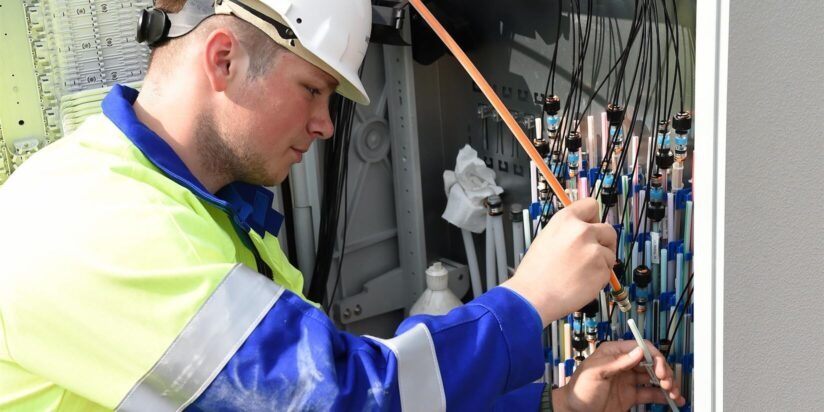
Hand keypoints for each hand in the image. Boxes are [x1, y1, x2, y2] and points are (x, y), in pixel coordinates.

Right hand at [502, 198, 615, 325]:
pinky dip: (599, 278)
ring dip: (601, 263)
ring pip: (610, 253)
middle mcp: (582, 231)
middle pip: (608, 230)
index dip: (593, 218)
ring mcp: (594, 250)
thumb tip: (585, 231)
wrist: (533, 296)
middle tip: (591, 255)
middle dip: (603, 242)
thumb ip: (568, 231)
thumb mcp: (546, 238)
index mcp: (565, 220)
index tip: (592, 227)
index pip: (591, 205)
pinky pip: (608, 271)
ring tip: (580, 273)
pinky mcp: (602, 269)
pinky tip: (582, 282)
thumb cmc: (535, 272)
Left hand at [553, 340, 685, 411]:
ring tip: (675, 394)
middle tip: (668, 383)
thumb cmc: (579, 390)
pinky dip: (664, 396)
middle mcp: (623, 364)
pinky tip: (674, 400)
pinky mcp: (631, 396)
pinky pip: (651, 393)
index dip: (654, 356)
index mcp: (614, 353)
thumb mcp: (596, 372)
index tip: (661, 369)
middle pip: (651, 362)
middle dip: (664, 371)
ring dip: (667, 384)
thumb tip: (639, 351)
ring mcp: (628, 380)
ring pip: (654, 378)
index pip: (641, 348)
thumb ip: (617, 362)